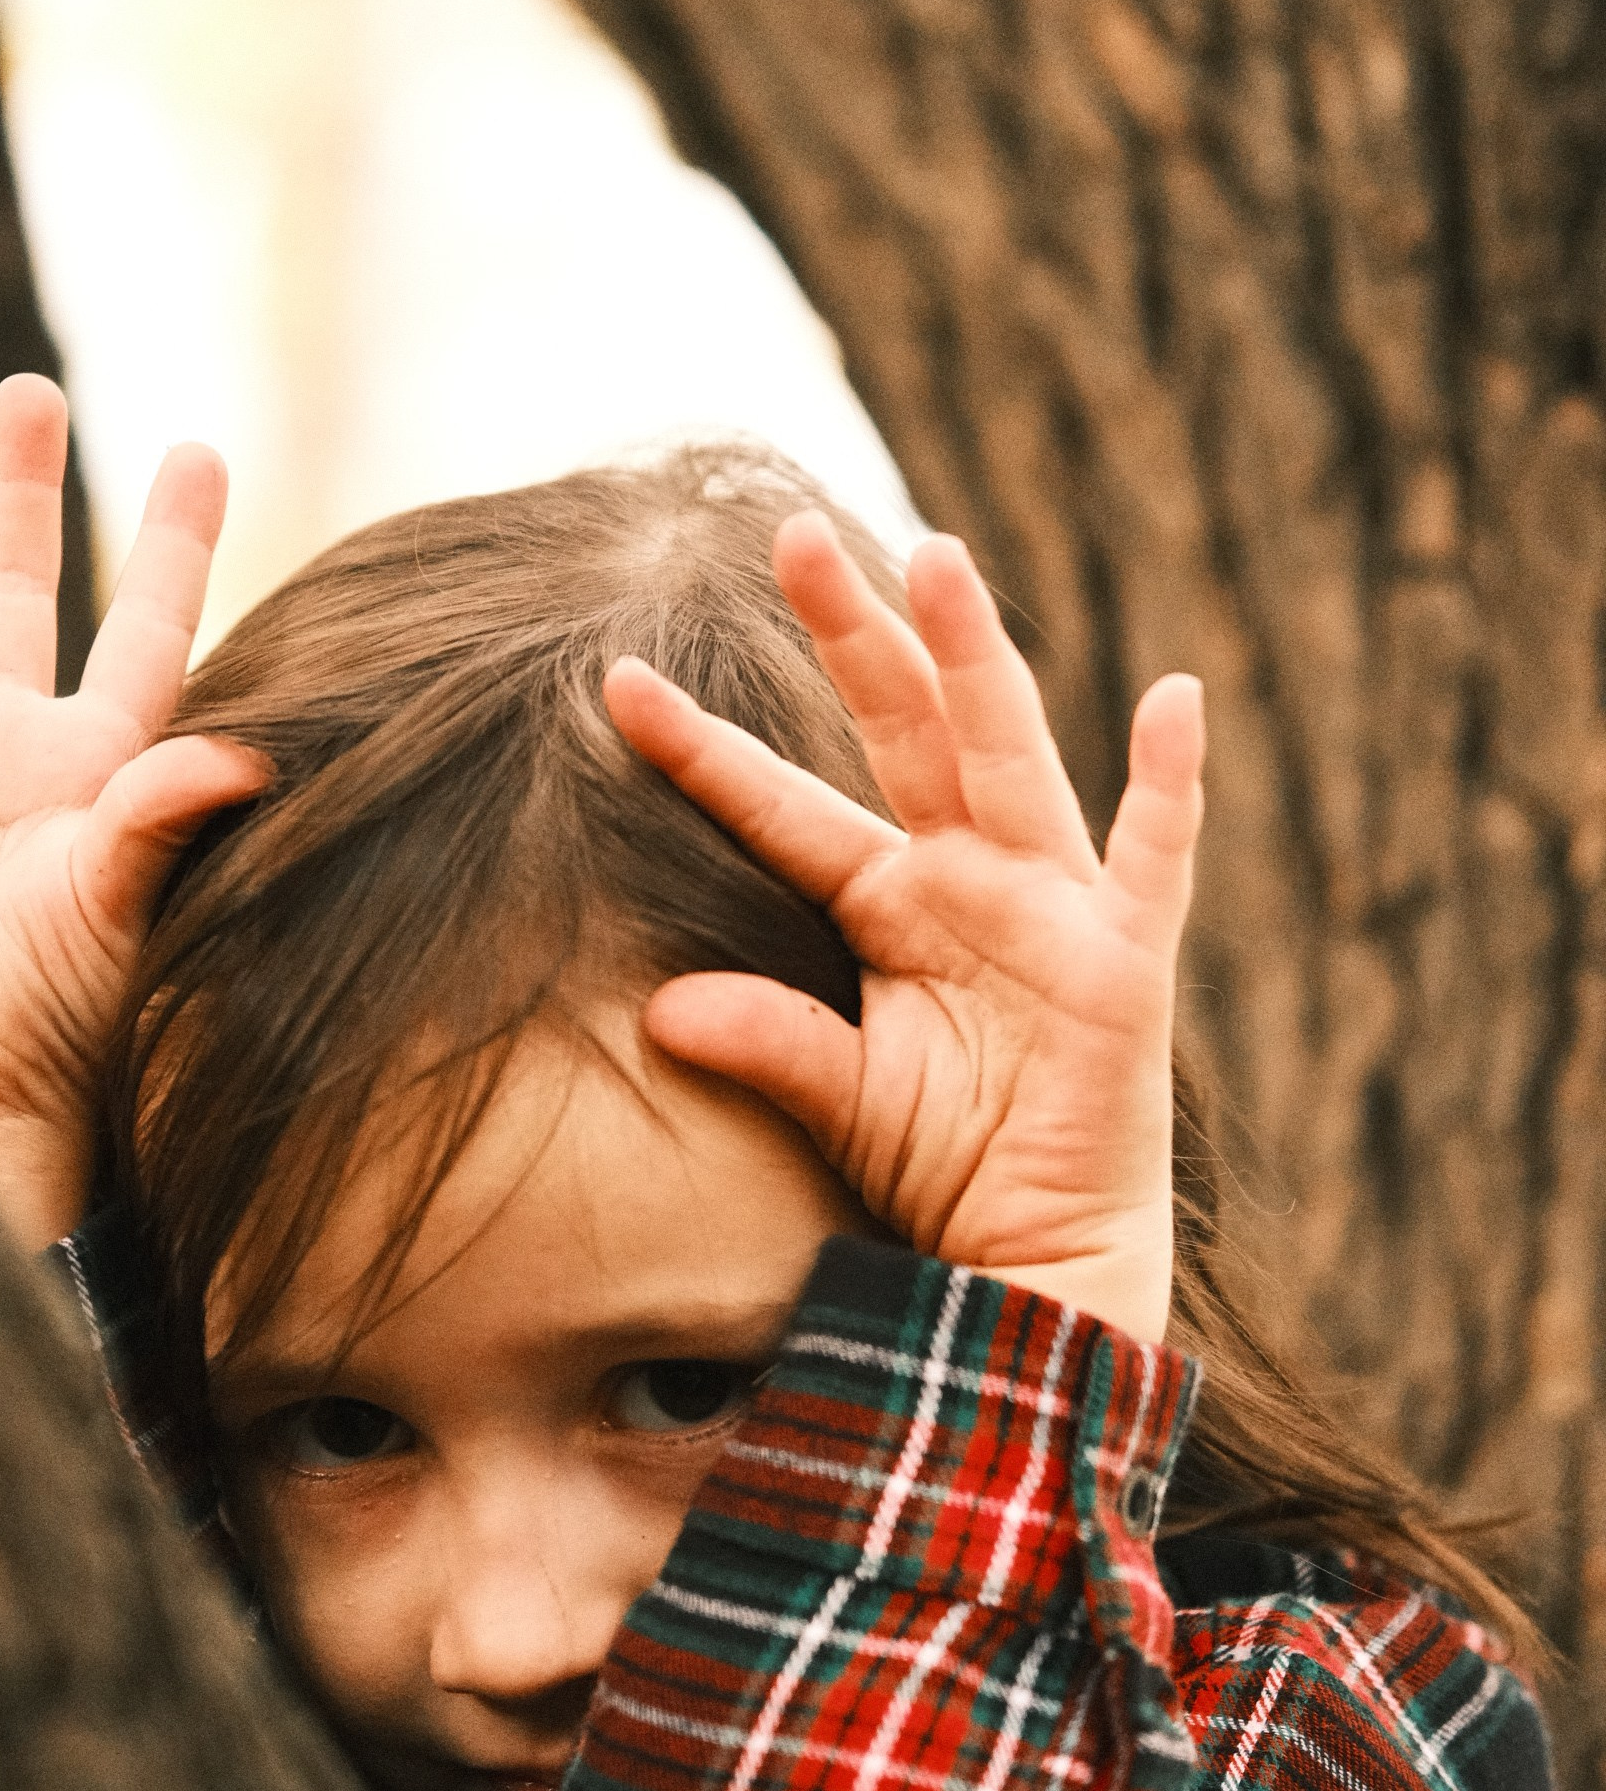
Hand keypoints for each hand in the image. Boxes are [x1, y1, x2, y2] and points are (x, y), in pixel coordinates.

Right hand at [0, 375, 265, 1247]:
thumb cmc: (81, 1012)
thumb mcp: (127, 902)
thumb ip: (167, 817)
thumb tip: (251, 755)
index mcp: (98, 756)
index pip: (144, 621)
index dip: (173, 537)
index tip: (201, 447)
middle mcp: (10, 746)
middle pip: (17, 590)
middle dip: (22, 492)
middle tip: (28, 392)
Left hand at [605, 519, 1203, 1344]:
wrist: (1039, 1255)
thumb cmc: (947, 1167)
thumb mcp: (841, 1097)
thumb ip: (767, 1043)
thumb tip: (660, 1009)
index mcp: (890, 902)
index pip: (782, 806)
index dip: (703, 748)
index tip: (615, 680)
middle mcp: (969, 878)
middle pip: (902, 730)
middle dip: (853, 633)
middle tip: (794, 534)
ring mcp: (1052, 906)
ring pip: (1007, 752)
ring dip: (975, 656)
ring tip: (940, 557)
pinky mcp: (1125, 961)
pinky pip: (1155, 858)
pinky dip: (1170, 784)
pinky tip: (1175, 699)